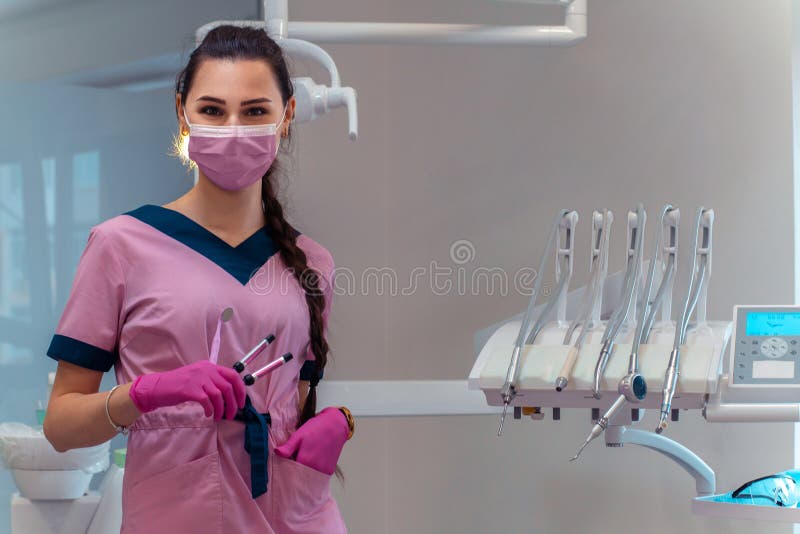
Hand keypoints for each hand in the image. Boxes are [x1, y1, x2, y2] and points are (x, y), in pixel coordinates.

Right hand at [128, 360, 245, 420]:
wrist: (157, 387)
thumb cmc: (178, 385)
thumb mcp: (198, 377)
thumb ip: (212, 381)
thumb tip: (230, 396)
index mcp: (209, 366)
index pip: (233, 375)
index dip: (241, 389)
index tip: (242, 402)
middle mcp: (205, 370)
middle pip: (228, 386)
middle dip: (234, 403)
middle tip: (232, 414)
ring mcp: (197, 378)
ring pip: (219, 395)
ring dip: (222, 409)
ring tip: (219, 417)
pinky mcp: (190, 389)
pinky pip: (207, 401)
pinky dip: (210, 410)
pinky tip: (208, 414)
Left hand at [274, 407, 348, 474]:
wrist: (336, 425)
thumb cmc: (316, 428)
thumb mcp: (299, 435)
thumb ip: (288, 447)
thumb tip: (276, 453)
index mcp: (304, 460)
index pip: (291, 473)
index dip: (286, 470)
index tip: (284, 467)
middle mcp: (314, 468)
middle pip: (300, 477)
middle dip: (295, 474)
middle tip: (293, 465)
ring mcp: (323, 470)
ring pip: (309, 477)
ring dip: (305, 473)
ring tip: (303, 463)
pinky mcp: (329, 470)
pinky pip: (318, 476)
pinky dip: (313, 472)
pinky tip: (312, 463)